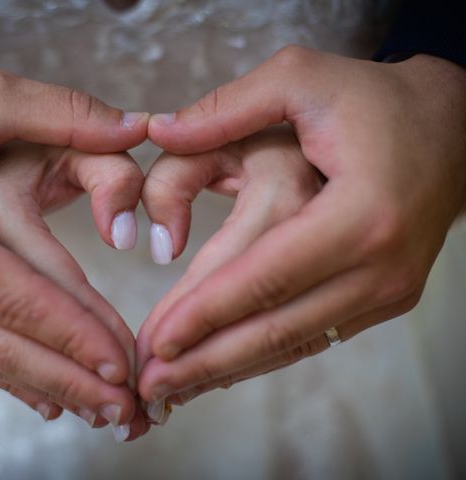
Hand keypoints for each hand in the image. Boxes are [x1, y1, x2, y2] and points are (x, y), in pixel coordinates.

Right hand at [0, 56, 147, 431]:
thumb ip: (70, 113)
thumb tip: (141, 130)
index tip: (125, 362)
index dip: (75, 332)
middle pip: (6, 342)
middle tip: (129, 408)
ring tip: (107, 412)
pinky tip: (54, 402)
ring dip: (53, 387)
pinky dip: (17, 379)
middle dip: (73, 377)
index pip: (17, 294)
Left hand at [138, 47, 465, 405]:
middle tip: (150, 386)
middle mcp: (378, 263)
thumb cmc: (372, 101)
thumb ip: (223, 109)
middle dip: (206, 359)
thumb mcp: (298, 79)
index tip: (154, 341)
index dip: (205, 312)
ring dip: (228, 369)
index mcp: (359, 210)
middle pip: (276, 326)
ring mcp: (386, 288)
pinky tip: (222, 368)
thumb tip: (156, 131)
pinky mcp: (383, 297)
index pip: (265, 275)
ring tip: (173, 389)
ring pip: (293, 344)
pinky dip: (264, 356)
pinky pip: (314, 337)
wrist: (450, 126)